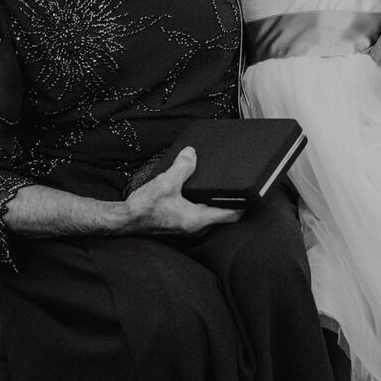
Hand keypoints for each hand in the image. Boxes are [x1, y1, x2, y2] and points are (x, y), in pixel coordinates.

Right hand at [124, 148, 241, 234]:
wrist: (126, 219)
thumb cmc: (144, 208)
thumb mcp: (166, 182)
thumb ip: (182, 168)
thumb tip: (191, 154)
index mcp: (198, 219)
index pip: (232, 214)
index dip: (245, 202)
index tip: (254, 191)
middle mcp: (197, 226)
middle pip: (224, 212)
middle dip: (232, 197)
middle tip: (239, 181)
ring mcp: (189, 225)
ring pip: (211, 211)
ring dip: (216, 198)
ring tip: (220, 181)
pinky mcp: (182, 221)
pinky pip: (200, 209)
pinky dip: (204, 199)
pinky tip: (199, 187)